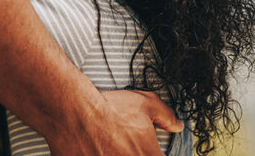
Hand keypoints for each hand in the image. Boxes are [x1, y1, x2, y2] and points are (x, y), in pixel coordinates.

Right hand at [47, 90, 181, 155]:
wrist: (76, 113)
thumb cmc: (111, 108)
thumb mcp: (146, 104)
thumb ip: (166, 116)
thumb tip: (177, 125)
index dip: (153, 153)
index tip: (147, 149)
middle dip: (134, 153)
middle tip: (125, 146)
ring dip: (117, 155)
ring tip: (110, 148)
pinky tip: (99, 150)